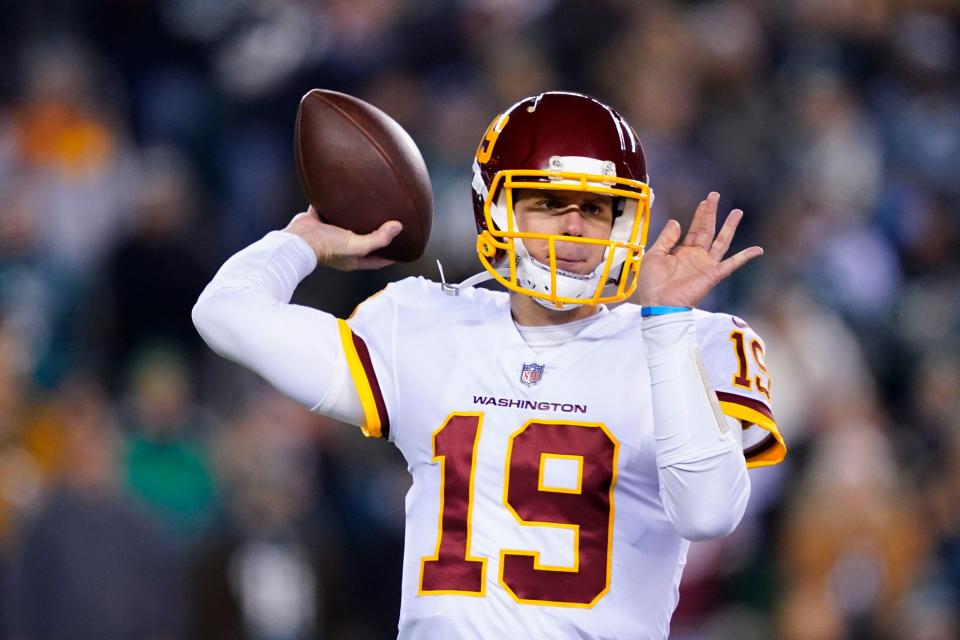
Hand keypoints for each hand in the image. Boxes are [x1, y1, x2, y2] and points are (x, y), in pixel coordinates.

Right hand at [285, 206, 402, 270]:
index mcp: (353, 258)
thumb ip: (378, 238)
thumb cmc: (327, 247)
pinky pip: (330, 210)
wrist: (298, 240)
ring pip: (348, 225)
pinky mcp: (320, 220)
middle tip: (391, 224)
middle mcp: (343, 247)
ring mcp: (331, 234)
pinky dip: (336, 203)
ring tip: (371, 206)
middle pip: (364, 241)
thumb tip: (399, 227)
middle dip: (377, 235)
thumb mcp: (357, 245)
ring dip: (358, 218)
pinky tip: (345, 193)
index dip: (391, 255)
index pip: (378, 260)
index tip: (404, 248)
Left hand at [635, 192, 762, 307]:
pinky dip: (745, 256)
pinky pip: (733, 264)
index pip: (694, 229)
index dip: (700, 215)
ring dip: (729, 227)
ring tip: (737, 212)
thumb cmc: (652, 284)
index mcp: (681, 251)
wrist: (659, 304)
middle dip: (712, 213)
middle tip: (716, 195)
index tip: (706, 201)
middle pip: (707, 230)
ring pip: (721, 241)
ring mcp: (706, 265)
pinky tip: (758, 249)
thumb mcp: (654, 255)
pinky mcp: (713, 274)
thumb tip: (676, 221)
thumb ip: (666, 238)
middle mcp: (696, 256)